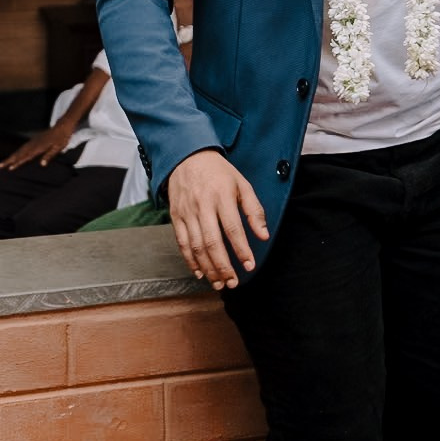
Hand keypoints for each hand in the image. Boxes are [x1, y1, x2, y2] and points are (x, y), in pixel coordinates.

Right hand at [0, 126, 72, 169]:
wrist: (63, 125)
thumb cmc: (62, 138)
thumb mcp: (58, 147)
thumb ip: (49, 156)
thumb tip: (42, 164)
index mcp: (39, 147)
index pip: (26, 157)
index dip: (18, 163)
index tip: (10, 168)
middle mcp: (34, 144)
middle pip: (19, 153)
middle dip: (9, 160)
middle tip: (0, 166)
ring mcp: (33, 141)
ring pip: (19, 150)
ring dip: (11, 156)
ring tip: (4, 162)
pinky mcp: (34, 139)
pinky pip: (23, 147)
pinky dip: (17, 152)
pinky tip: (15, 155)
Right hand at [168, 149, 268, 288]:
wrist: (186, 157)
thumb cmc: (218, 172)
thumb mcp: (242, 184)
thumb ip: (255, 210)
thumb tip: (263, 235)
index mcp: (222, 196)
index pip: (233, 228)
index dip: (242, 250)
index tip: (249, 265)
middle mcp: (203, 205)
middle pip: (212, 242)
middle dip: (223, 266)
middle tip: (233, 282)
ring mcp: (187, 212)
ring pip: (196, 246)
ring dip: (208, 268)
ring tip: (219, 283)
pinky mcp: (176, 217)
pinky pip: (182, 243)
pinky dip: (190, 260)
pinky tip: (199, 272)